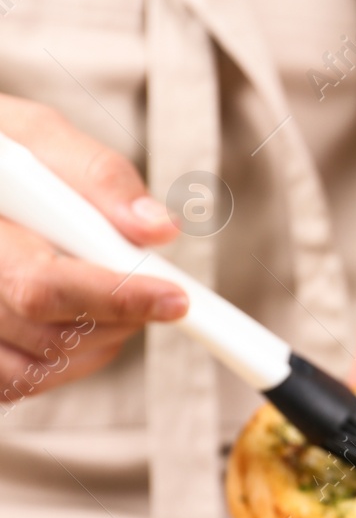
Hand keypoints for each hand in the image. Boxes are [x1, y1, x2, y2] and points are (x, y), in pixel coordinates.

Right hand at [0, 95, 187, 405]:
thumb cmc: (0, 152)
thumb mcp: (34, 135)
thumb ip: (96, 175)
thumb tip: (158, 229)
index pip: (42, 286)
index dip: (117, 296)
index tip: (176, 298)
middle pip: (47, 335)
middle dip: (120, 315)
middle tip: (153, 288)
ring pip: (39, 368)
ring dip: (99, 339)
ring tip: (110, 291)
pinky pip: (21, 382)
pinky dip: (69, 358)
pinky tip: (78, 318)